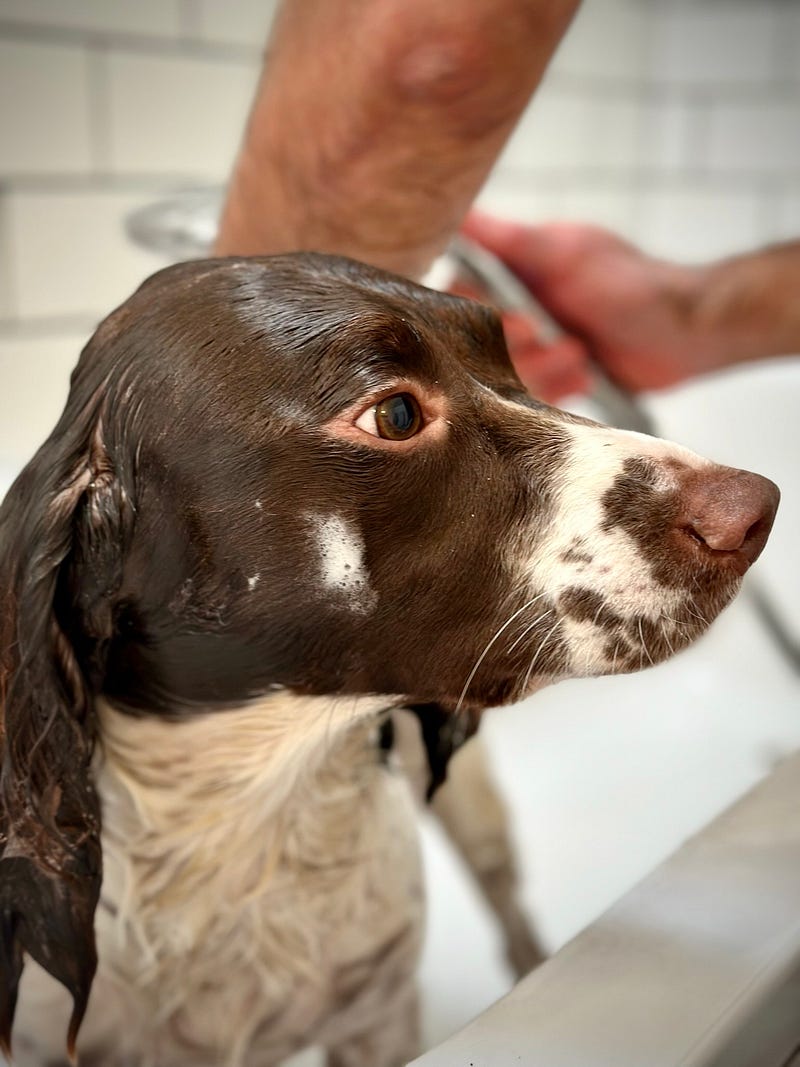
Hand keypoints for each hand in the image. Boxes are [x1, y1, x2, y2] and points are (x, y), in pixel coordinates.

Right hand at [462, 212, 725, 393]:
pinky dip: (560, 387)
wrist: (686, 332)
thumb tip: (460, 213)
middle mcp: (520, 309)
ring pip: (507, 375)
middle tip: (554, 337)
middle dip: (519, 348)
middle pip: (480, 344)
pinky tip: (587, 373)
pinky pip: (533, 398)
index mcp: (514, 273)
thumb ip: (508, 240)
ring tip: (579, 352)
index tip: (514, 319)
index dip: (475, 313)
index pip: (462, 295)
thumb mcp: (566, 254)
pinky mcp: (556, 381)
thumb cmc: (629, 282)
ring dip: (544, 368)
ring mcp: (538, 348)